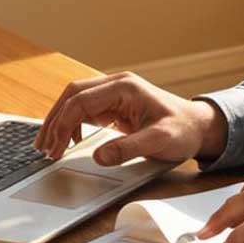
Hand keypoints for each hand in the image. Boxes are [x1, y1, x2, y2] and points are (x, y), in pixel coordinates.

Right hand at [36, 72, 226, 165]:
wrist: (199, 127)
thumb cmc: (183, 130)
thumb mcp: (159, 142)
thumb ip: (129, 148)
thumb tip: (99, 157)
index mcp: (125, 87)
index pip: (81, 100)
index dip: (63, 124)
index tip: (54, 148)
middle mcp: (117, 85)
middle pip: (72, 95)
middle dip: (54, 120)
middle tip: (43, 148)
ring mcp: (115, 93)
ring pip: (75, 100)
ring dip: (60, 121)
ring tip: (49, 147)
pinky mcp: (115, 104)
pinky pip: (85, 109)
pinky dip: (72, 124)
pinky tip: (68, 141)